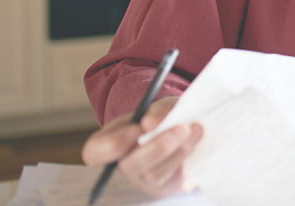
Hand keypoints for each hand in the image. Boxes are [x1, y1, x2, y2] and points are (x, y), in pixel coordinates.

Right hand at [81, 96, 203, 197]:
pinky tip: (199, 140)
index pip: (95, 152)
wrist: (181, 129)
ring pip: (157, 174)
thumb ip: (157, 111)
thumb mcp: (157, 107)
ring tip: (196, 129)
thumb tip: (153, 123)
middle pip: (130, 167)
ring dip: (180, 151)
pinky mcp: (169, 188)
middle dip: (157, 148)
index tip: (136, 128)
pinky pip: (178, 179)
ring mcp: (145, 182)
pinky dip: (190, 157)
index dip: (113, 144)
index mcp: (109, 145)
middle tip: (181, 128)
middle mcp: (123, 167)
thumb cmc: (162, 117)